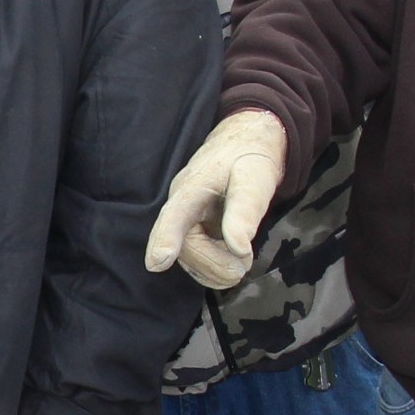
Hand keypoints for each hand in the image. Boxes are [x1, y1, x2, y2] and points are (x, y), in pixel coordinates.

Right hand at [143, 110, 287, 288]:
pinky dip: (212, 269)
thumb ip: (245, 212)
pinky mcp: (193, 229)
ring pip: (188, 256)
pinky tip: (231, 265)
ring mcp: (185, 219)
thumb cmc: (249, 158)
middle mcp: (181, 205)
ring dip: (213, 270)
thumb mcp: (255, 180)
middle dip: (212, 264)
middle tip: (242, 270)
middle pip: (184, 246)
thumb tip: (239, 250)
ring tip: (241, 267)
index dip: (165, 239)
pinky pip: (195, 257)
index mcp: (191, 188)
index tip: (158, 263)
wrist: (246, 143)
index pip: (174, 215)